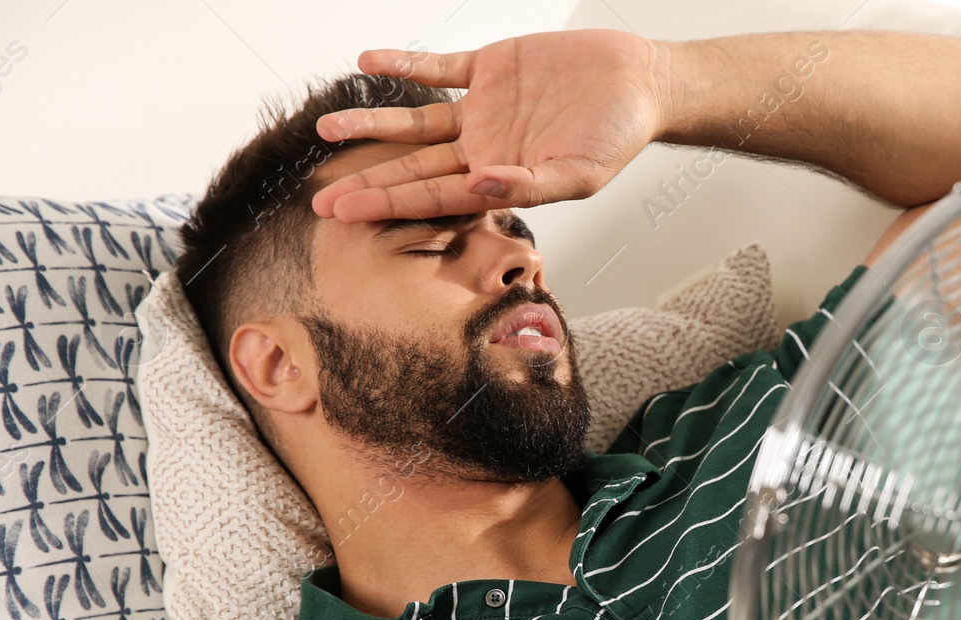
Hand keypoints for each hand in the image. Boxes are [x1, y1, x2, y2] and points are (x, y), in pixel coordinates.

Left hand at [311, 29, 672, 221]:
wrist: (638, 83)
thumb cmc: (617, 137)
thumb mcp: (578, 173)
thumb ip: (527, 184)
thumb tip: (478, 184)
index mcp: (499, 178)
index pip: (432, 197)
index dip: (387, 204)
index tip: (345, 214)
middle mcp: (483, 147)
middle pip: (413, 167)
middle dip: (368, 182)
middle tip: (322, 200)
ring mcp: (483, 108)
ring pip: (415, 122)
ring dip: (373, 124)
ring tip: (328, 129)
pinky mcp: (489, 67)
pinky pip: (438, 68)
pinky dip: (405, 65)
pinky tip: (369, 63)